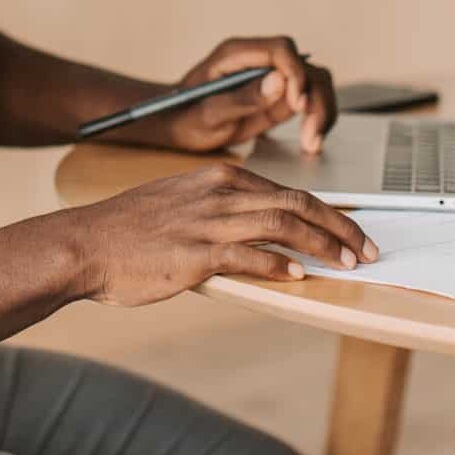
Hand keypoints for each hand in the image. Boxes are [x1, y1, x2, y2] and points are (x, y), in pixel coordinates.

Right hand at [72, 163, 378, 306]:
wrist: (86, 241)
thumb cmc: (130, 227)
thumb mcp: (181, 202)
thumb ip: (220, 210)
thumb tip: (260, 233)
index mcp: (219, 177)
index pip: (288, 189)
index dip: (327, 211)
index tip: (350, 230)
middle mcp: (219, 192)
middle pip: (296, 202)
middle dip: (339, 226)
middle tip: (367, 247)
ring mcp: (208, 221)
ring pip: (282, 225)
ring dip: (322, 245)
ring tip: (348, 262)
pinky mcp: (196, 251)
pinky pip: (249, 256)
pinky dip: (279, 266)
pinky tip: (298, 277)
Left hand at [156, 36, 335, 154]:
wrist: (176, 124)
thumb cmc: (184, 116)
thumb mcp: (208, 113)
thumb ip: (242, 98)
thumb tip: (279, 82)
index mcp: (236, 53)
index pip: (282, 49)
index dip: (297, 74)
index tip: (298, 106)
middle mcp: (259, 60)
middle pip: (306, 66)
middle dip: (315, 99)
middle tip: (310, 137)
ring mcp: (271, 77)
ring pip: (315, 82)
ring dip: (321, 111)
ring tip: (312, 145)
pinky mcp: (279, 96)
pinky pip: (310, 100)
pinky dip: (317, 119)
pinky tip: (312, 143)